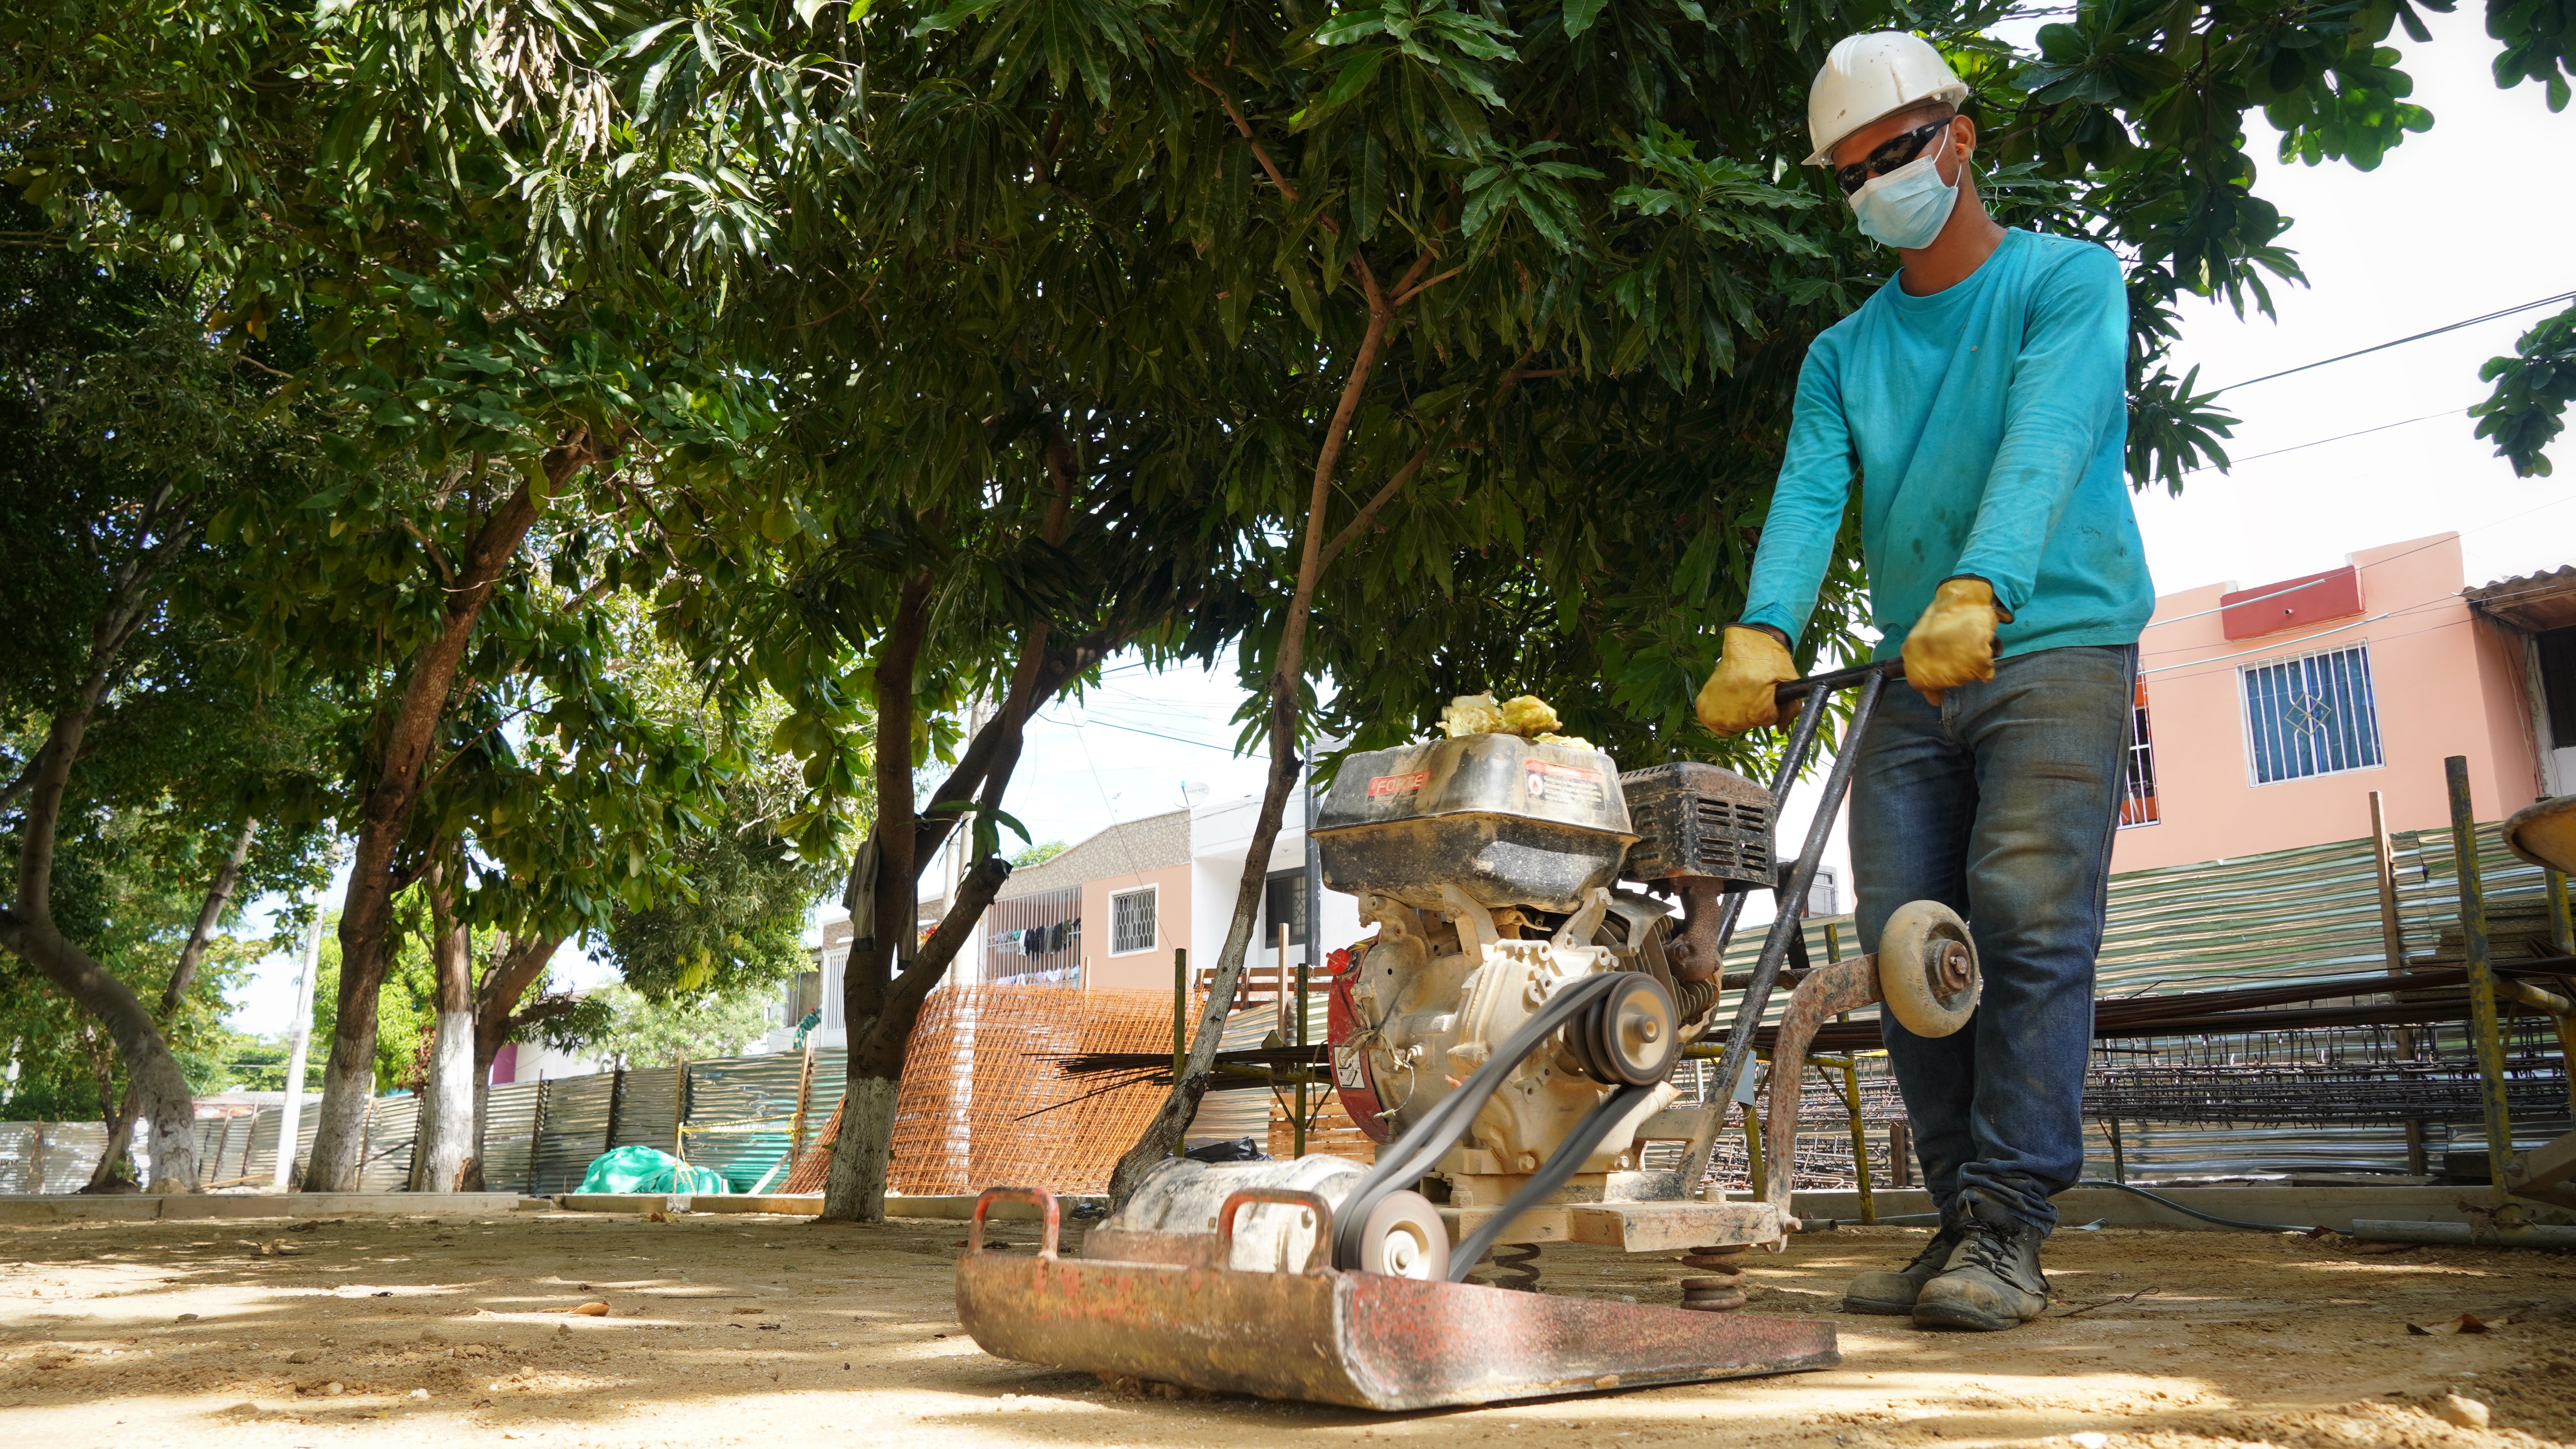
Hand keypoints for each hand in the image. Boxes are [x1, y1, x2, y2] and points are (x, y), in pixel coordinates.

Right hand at [1696, 625, 1799, 735]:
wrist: (1746, 644)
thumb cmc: (1768, 661)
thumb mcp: (1788, 682)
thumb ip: (1790, 710)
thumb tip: (1781, 729)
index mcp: (1757, 711)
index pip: (1767, 721)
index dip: (1770, 707)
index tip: (1766, 692)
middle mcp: (1734, 717)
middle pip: (1748, 724)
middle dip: (1753, 712)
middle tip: (1751, 692)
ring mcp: (1715, 713)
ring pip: (1732, 725)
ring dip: (1736, 713)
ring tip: (1739, 693)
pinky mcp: (1702, 706)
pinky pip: (1712, 722)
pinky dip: (1719, 714)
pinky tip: (1726, 700)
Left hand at [1902, 577, 2000, 705]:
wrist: (1965, 596)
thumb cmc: (1945, 616)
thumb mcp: (1923, 638)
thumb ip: (1923, 666)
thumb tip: (1933, 700)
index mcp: (1913, 652)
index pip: (1919, 683)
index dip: (1931, 686)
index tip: (1940, 684)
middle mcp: (1931, 658)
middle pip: (1946, 682)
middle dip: (1955, 673)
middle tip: (1961, 654)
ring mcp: (1955, 658)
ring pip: (1965, 678)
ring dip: (1971, 668)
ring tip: (1971, 647)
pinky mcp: (1977, 655)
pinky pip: (1985, 672)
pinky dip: (1987, 666)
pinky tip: (1983, 651)